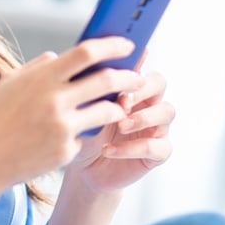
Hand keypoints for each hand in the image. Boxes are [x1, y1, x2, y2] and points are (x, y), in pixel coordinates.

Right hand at [0, 37, 143, 191]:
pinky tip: (76, 136)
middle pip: (107, 80)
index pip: (87, 53)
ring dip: (118, 107)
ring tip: (120, 107)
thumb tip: (57, 55)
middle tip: (137, 78)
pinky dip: (85, 134)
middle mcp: (55, 100)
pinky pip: (86, 137)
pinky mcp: (66, 151)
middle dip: (128, 77)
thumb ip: (35, 68)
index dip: (112, 46)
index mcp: (42, 78)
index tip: (127, 46)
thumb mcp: (8, 84)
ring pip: (107, 111)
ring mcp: (63, 128)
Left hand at [66, 62, 174, 193]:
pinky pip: (157, 146)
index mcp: (132, 88)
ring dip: (143, 117)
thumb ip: (84, 87)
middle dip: (142, 90)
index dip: (134, 70)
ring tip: (120, 125)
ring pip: (167, 112)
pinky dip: (132, 148)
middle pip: (159, 83)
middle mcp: (149, 104)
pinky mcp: (158, 153)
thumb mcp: (82, 109)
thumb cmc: (85, 133)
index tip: (117, 75)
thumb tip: (58, 56)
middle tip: (121, 101)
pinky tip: (109, 149)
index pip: (140, 66)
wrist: (83, 169)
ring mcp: (157, 127)